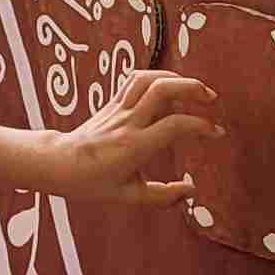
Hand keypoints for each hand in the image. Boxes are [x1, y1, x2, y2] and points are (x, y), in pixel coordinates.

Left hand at [51, 69, 223, 202]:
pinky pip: (135, 79)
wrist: (57, 163)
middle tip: (211, 99)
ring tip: (193, 89)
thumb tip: (191, 190)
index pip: (175, 126)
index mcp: (134, 147)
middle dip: (192, 88)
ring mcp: (118, 109)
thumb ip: (163, 197)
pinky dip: (156, 77)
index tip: (216, 133)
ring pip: (148, 78)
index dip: (200, 126)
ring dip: (175, 78)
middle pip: (162, 89)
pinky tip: (169, 86)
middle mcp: (128, 123)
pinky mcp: (112, 102)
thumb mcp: (129, 197)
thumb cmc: (90, 183)